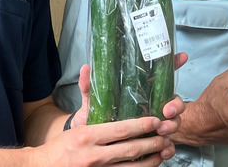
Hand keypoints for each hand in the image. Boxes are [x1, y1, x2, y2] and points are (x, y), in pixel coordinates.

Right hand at [37, 66, 172, 166]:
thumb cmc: (62, 145)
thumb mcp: (76, 121)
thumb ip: (86, 96)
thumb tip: (87, 69)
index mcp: (87, 136)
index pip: (121, 130)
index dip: (142, 126)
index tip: (156, 121)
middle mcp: (93, 155)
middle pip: (130, 149)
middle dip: (152, 143)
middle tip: (165, 137)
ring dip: (151, 160)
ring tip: (163, 151)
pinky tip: (150, 165)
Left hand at [71, 53, 187, 138]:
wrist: (93, 145)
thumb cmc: (97, 119)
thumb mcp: (92, 102)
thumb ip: (90, 87)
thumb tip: (86, 68)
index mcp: (142, 92)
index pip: (161, 75)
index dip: (173, 64)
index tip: (180, 57)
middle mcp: (153, 106)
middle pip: (174, 101)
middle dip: (176, 105)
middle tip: (167, 111)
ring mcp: (156, 124)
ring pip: (175, 121)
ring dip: (173, 125)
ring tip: (162, 130)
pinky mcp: (154, 143)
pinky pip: (168, 145)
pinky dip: (169, 149)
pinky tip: (165, 150)